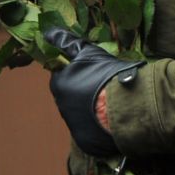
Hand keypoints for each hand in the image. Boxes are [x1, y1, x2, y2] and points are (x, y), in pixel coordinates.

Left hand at [42, 27, 135, 157]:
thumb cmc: (106, 75)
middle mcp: (62, 107)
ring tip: (110, 105)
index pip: (62, 77)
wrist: (127, 105)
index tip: (93, 74)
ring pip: (80, 115)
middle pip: (70, 97)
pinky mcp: (86, 142)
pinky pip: (90, 132)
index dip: (78, 74)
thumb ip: (66, 42)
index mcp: (59, 85)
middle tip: (103, 88)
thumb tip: (46, 32)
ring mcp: (74, 127)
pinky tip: (111, 120)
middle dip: (82, 93)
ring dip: (90, 110)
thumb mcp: (87, 52)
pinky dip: (97, 127)